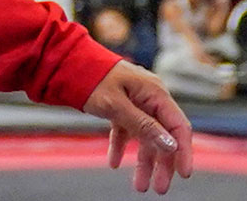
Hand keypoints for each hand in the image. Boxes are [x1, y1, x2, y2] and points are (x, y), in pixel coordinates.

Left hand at [84, 61, 194, 193]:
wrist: (62, 59)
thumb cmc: (89, 77)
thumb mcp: (116, 105)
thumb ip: (143, 125)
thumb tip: (171, 145)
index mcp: (154, 92)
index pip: (178, 126)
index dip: (183, 151)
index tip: (184, 175)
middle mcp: (148, 97)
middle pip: (163, 135)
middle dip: (162, 163)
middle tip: (159, 189)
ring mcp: (134, 101)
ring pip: (145, 136)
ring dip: (143, 161)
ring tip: (140, 187)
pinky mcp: (119, 104)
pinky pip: (125, 129)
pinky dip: (121, 145)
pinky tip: (114, 163)